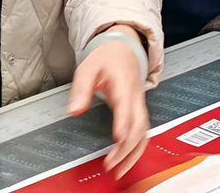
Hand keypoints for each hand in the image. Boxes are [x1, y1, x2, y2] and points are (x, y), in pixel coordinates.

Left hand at [68, 26, 149, 178]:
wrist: (123, 50)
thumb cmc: (106, 58)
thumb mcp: (87, 68)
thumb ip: (81, 89)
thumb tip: (75, 110)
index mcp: (124, 84)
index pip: (126, 105)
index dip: (124, 122)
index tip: (119, 138)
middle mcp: (135, 96)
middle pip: (138, 124)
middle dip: (127, 147)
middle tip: (111, 163)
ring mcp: (139, 104)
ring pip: (144, 131)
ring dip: (134, 152)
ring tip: (120, 170)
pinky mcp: (139, 111)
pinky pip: (143, 132)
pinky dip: (138, 148)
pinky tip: (127, 160)